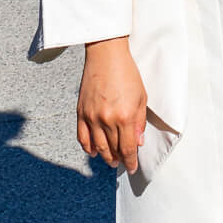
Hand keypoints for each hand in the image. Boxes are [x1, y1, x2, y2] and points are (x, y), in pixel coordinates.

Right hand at [78, 37, 146, 173]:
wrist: (106, 54)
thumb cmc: (127, 73)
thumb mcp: (141, 96)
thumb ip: (139, 122)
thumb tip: (138, 143)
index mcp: (124, 116)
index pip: (128, 148)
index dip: (131, 161)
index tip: (133, 167)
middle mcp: (107, 120)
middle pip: (113, 149)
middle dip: (119, 159)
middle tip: (123, 162)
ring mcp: (92, 117)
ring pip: (98, 147)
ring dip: (105, 156)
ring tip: (111, 160)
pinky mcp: (81, 112)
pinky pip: (82, 137)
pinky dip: (88, 148)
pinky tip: (94, 151)